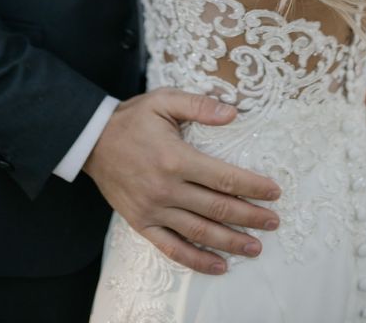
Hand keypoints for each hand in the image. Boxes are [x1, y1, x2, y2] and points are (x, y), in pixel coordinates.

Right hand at [83, 88, 280, 274]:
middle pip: (217, 208)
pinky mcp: (142, 223)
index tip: (274, 192)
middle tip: (274, 221)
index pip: (224, 177)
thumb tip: (233, 113)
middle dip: (250, 217)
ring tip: (255, 247)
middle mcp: (166, 188)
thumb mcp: (164, 100)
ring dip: (231, 242)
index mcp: (176, 158)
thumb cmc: (132, 118)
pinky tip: (218, 266)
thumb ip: (199, 105)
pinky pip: (172, 248)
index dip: (253, 187)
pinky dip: (196, 260)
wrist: (91, 141)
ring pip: (199, 232)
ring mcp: (153, 209)